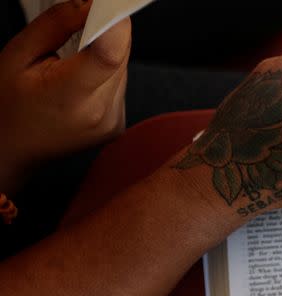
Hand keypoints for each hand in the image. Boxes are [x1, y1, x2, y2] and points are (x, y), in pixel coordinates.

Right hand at [0, 0, 130, 191]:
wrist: (10, 148)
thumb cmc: (7, 106)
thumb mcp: (18, 55)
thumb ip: (56, 26)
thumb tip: (89, 4)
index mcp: (72, 97)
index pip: (111, 53)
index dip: (115, 22)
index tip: (107, 5)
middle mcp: (100, 113)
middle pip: (120, 55)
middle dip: (104, 35)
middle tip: (77, 31)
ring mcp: (112, 121)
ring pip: (123, 68)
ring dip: (104, 56)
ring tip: (70, 66)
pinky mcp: (118, 124)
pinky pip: (119, 84)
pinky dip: (104, 75)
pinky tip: (79, 83)